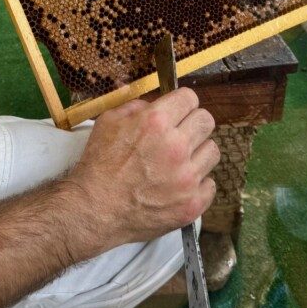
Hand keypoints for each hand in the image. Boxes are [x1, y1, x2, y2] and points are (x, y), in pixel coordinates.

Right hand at [68, 88, 218, 247]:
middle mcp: (176, 147)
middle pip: (206, 121)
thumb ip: (135, 106)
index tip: (178, 111)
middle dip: (193, 123)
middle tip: (181, 134)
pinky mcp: (192, 203)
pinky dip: (198, 183)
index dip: (182, 103)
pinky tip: (180, 184)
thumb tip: (154, 104)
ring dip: (197, 153)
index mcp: (156, 122)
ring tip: (180, 162)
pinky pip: (210, 184)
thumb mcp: (108, 122)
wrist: (94, 209)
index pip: (190, 98)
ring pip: (212, 151)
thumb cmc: (99, 166)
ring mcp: (187, 177)